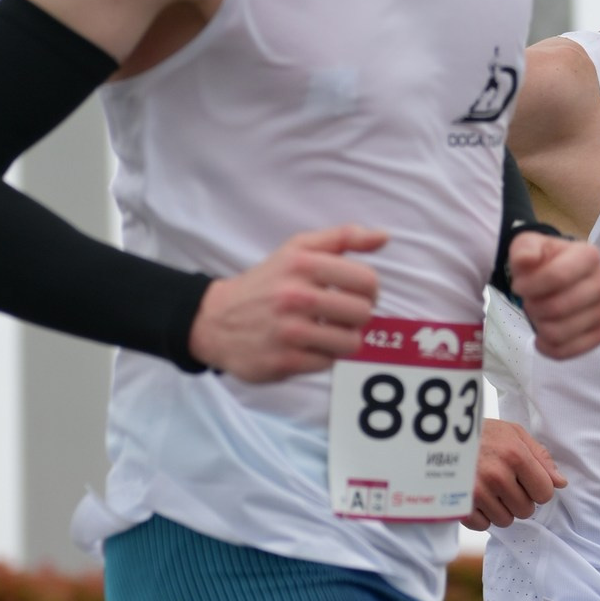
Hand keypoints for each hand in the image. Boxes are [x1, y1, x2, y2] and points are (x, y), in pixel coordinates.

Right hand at [188, 227, 385, 381]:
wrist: (215, 320)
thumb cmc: (265, 283)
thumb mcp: (297, 250)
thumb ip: (342, 238)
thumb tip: (384, 236)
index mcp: (303, 264)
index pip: (367, 281)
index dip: (370, 291)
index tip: (356, 295)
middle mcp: (295, 296)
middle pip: (363, 314)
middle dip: (357, 317)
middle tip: (340, 316)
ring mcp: (289, 332)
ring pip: (350, 342)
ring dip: (342, 339)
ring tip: (325, 332)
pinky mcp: (284, 361)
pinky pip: (327, 363)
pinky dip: (321, 357)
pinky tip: (306, 346)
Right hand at [461, 419, 564, 529]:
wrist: (438, 437)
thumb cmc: (480, 433)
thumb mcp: (513, 433)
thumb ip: (540, 457)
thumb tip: (560, 483)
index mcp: (515, 456)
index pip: (545, 493)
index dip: (538, 489)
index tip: (525, 480)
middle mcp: (497, 476)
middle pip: (526, 510)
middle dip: (519, 500)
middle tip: (504, 484)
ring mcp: (477, 492)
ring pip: (505, 520)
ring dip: (500, 509)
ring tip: (488, 489)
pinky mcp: (459, 505)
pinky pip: (483, 526)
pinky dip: (481, 516)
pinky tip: (475, 498)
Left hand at [508, 233, 599, 359]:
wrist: (555, 277)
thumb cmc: (543, 261)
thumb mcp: (527, 245)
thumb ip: (524, 249)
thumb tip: (527, 260)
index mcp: (590, 256)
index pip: (557, 277)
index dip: (529, 286)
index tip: (519, 286)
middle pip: (557, 309)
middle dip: (533, 307)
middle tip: (531, 300)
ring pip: (559, 333)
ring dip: (539, 326)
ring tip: (540, 313)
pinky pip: (568, 351)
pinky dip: (548, 347)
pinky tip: (544, 335)